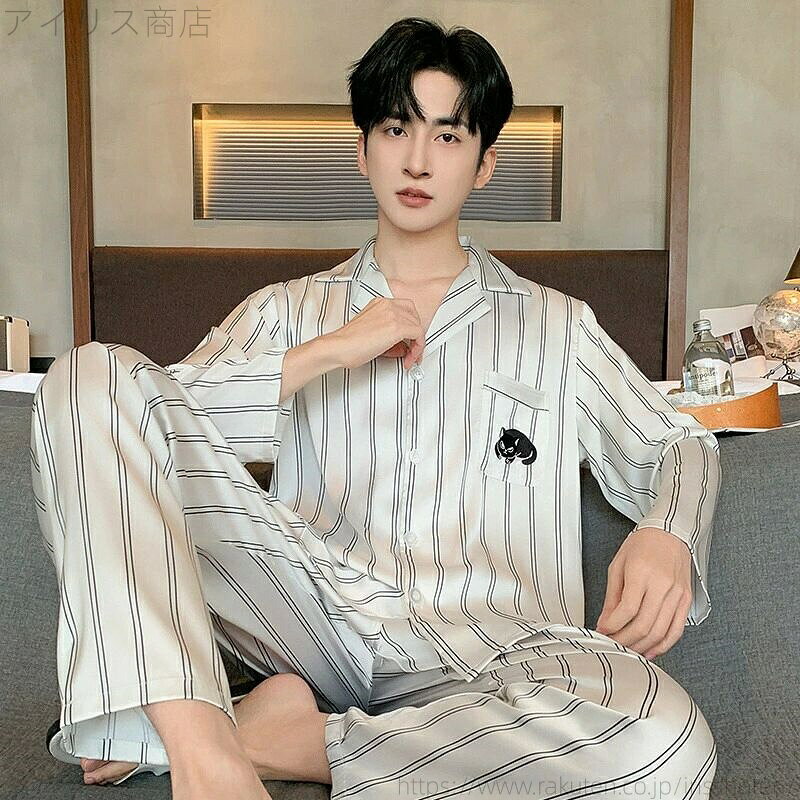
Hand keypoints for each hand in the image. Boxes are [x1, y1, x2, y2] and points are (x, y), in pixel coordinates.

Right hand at [328, 297, 425, 370]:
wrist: (339, 347)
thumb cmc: (348, 344)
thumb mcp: (372, 333)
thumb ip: (389, 335)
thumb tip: (403, 346)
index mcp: (380, 303)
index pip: (406, 309)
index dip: (410, 326)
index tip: (408, 341)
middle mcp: (388, 305)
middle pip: (414, 316)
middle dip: (415, 335)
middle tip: (411, 350)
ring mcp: (393, 314)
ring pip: (418, 326)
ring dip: (417, 345)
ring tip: (409, 358)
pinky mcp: (397, 327)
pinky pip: (419, 335)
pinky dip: (418, 349)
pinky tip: (409, 358)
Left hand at [595, 527, 692, 659]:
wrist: (669, 534)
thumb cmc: (642, 546)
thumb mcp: (618, 565)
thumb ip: (612, 596)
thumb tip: (605, 622)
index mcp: (641, 572)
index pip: (627, 609)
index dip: (612, 626)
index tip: (602, 631)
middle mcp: (662, 584)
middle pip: (644, 624)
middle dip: (624, 640)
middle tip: (612, 644)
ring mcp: (677, 594)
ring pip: (660, 632)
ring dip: (642, 646)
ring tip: (628, 649)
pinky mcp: (686, 600)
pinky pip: (676, 630)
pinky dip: (663, 645)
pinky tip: (650, 649)